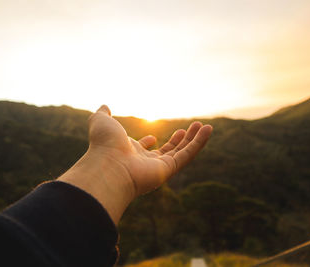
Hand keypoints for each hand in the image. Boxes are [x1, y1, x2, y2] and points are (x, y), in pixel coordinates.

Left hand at [88, 105, 212, 195]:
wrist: (108, 164)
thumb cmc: (104, 145)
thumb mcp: (102, 122)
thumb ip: (103, 114)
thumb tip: (104, 106)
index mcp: (129, 152)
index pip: (142, 150)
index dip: (147, 143)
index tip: (152, 138)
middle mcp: (144, 162)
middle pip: (166, 152)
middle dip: (178, 141)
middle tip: (187, 129)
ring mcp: (158, 168)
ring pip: (181, 153)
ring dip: (193, 140)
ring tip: (204, 127)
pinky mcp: (168, 171)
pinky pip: (187, 155)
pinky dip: (199, 143)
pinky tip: (208, 130)